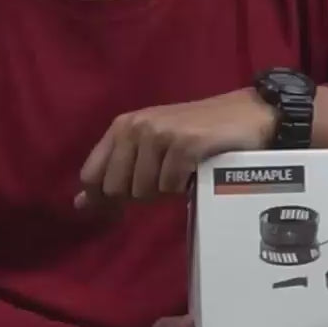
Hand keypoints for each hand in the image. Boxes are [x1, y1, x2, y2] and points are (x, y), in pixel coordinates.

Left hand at [74, 88, 275, 210]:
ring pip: (144, 191)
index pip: (91, 176)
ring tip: (182, 171)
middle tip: (166, 179)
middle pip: (116, 189)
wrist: (247, 115)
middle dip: (140, 194)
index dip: (103, 200)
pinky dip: (184, 186)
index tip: (120, 211)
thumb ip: (116, 173)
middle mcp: (136, 126)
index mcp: (122, 127)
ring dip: (166, 190)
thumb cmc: (197, 133)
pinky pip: (171, 186)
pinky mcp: (185, 143)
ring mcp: (160, 133)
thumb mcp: (150, 149)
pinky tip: (195, 170)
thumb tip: (80, 204)